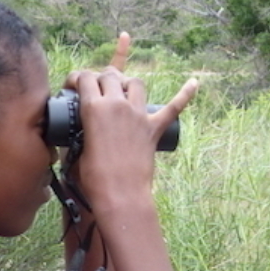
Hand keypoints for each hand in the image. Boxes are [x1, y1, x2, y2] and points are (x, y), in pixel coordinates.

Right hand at [64, 33, 197, 207]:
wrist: (119, 194)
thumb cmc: (94, 177)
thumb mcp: (77, 147)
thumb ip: (78, 130)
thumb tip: (77, 126)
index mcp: (93, 108)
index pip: (85, 77)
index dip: (77, 78)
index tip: (74, 86)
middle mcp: (117, 105)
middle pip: (110, 76)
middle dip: (101, 78)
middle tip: (97, 89)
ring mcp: (138, 115)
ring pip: (136, 83)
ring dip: (128, 83)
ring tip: (123, 90)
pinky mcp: (154, 128)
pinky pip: (174, 106)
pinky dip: (185, 93)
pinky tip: (195, 82)